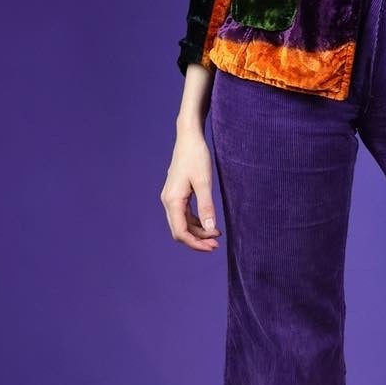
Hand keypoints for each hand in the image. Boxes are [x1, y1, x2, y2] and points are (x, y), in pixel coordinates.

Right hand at [160, 126, 223, 251]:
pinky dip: (196, 222)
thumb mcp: (204, 182)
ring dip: (198, 232)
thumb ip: (207, 206)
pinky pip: (184, 215)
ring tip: (216, 235)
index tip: (213, 246)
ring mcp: (171, 198)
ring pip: (182, 224)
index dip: (195, 243)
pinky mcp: (177, 194)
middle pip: (180, 231)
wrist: (189, 138)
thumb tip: (211, 228)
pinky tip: (209, 223)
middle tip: (216, 245)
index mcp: (173, 200)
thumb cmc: (196, 157)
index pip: (180, 232)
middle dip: (197, 240)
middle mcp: (168, 201)